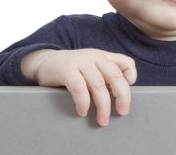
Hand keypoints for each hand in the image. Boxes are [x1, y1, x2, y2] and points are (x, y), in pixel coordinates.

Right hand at [22, 48, 136, 125]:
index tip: (127, 92)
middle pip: (116, 76)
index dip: (131, 77)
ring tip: (102, 120)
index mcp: (103, 57)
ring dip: (103, 106)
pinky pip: (79, 87)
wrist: (44, 62)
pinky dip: (83, 102)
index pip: (126, 62)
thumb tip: (120, 98)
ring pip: (99, 85)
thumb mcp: (91, 68)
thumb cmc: (71, 70)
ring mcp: (81, 61)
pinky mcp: (66, 69)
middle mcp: (95, 56)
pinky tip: (83, 111)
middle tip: (122, 112)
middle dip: (122, 97)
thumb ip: (105, 76)